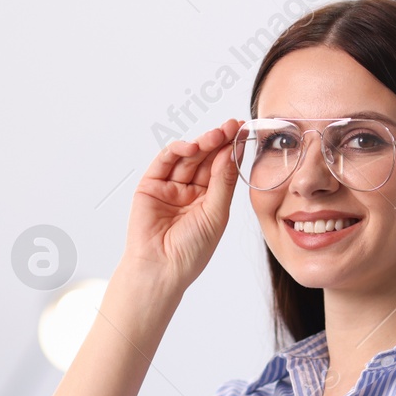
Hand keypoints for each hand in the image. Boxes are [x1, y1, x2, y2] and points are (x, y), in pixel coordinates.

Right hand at [121, 120, 240, 294]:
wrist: (161, 269)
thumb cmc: (190, 251)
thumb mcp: (215, 214)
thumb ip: (223, 182)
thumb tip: (232, 152)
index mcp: (209, 200)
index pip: (221, 168)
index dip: (231, 150)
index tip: (244, 133)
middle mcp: (190, 191)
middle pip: (206, 158)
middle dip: (219, 141)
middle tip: (232, 127)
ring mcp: (170, 187)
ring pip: (187, 157)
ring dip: (202, 143)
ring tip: (216, 135)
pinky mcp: (150, 185)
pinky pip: (164, 162)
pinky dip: (177, 150)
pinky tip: (191, 147)